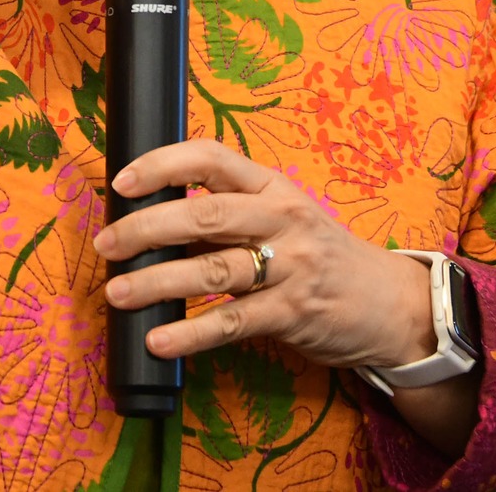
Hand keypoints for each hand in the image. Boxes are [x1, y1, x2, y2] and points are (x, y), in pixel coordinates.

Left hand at [92, 137, 436, 369]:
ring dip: (157, 283)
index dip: (162, 164)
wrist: (389, 302)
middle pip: (204, 213)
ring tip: (118, 294)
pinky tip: (160, 339)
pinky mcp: (292, 314)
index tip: (123, 181)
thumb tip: (152, 215)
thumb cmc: (320, 255)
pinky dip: (191, 333)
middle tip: (106, 244)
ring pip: (211, 270)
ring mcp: (290, 267)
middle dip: (146, 227)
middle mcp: (281, 219)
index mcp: (272, 187)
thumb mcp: (283, 216)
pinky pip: (232, 323)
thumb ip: (229, 211)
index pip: (211, 157)